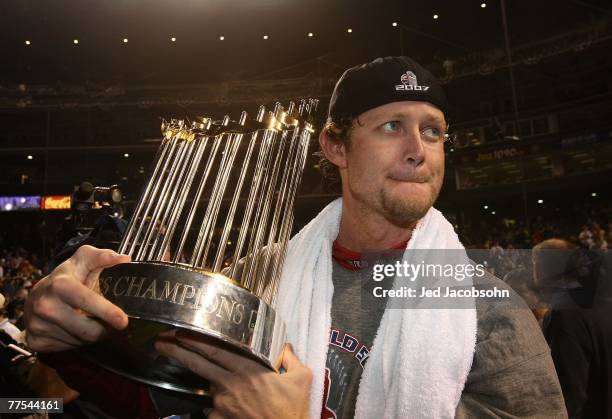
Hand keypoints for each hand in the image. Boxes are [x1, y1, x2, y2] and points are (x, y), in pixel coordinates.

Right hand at [25, 245, 130, 351]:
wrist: (36, 295)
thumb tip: (124, 259)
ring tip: (87, 319)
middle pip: (88, 330)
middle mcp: (46, 306)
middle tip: (109, 321)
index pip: (87, 301)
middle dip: (104, 328)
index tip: (123, 321)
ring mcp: (38, 325)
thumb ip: (103, 257)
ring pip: (81, 341)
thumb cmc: (66, 277)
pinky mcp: (35, 341)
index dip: (107, 312)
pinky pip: (68, 348)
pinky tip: (73, 327)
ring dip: (91, 333)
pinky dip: (76, 340)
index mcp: (60, 285)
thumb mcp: (83, 260)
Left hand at [155, 331, 311, 418]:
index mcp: (248, 369)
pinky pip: (215, 410)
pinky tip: (239, 411)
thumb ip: (290, 358)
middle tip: (161, 342)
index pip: (215, 349)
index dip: (195, 339)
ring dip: (215, 385)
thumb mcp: (301, 379)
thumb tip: (285, 347)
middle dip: (177, 351)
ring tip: (235, 390)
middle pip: (198, 364)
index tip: (180, 330)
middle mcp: (230, 385)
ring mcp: (222, 404)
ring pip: (211, 388)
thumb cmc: (293, 410)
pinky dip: (222, 408)